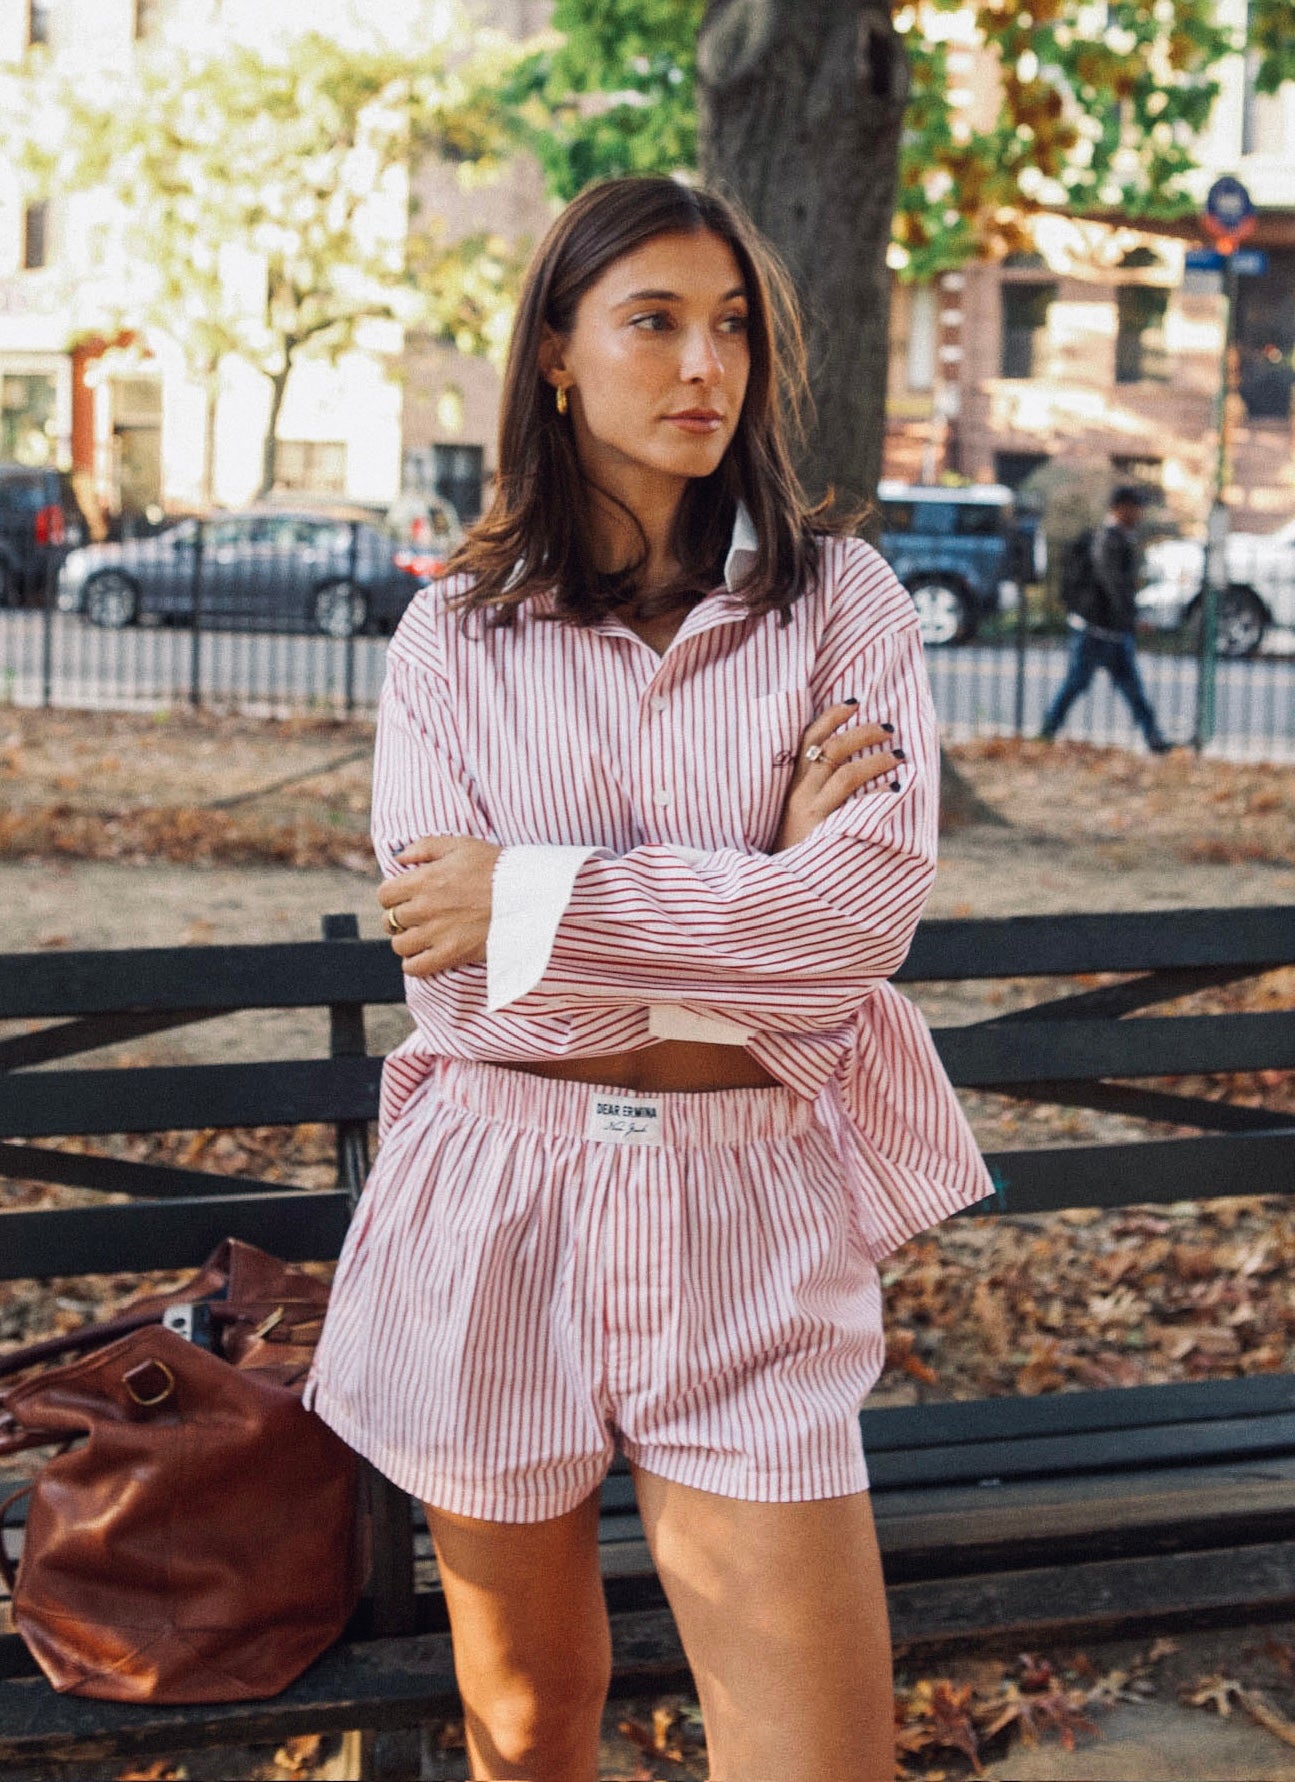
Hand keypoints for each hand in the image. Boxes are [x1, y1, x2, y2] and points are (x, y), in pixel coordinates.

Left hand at [378, 835, 501, 977]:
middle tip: (417, 916)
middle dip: (400, 918)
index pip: (384, 894)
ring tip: (423, 935)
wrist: (528, 894)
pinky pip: (416, 968)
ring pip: (400, 945)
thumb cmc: (496, 867)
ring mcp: (437, 933)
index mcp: (424, 879)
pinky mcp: (451, 954)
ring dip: (407, 941)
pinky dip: (416, 964)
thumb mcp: (460, 845)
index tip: (405, 897)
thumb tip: (399, 857)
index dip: (393, 895)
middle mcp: (425, 907)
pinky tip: (427, 954)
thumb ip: (424, 846)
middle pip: (390, 920)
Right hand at [772, 703, 901, 852]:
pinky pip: (860, 806)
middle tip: (888, 728)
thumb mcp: (794, 812)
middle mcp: (799, 795)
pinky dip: (882, 793)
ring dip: (877, 760)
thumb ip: (813, 788)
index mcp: (790, 785)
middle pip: (831, 750)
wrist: (782, 885)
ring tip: (899, 755)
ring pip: (847, 774)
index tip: (854, 703)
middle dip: (863, 733)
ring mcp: (813, 814)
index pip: (808, 740)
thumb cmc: (794, 848)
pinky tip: (897, 788)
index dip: (831, 717)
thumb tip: (846, 761)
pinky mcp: (826, 833)